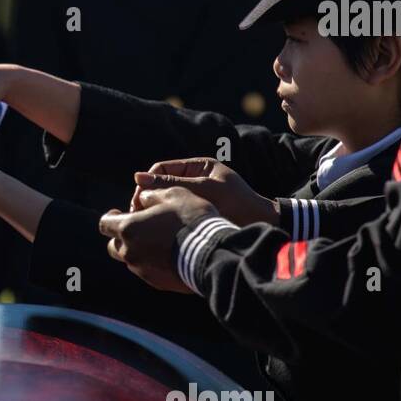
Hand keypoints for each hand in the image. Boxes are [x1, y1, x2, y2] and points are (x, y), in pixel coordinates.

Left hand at [99, 186, 218, 293]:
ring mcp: (142, 270)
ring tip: (159, 241)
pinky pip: (148, 271)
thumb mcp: (173, 194)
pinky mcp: (157, 283)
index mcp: (128, 229)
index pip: (104, 224)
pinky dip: (154, 263)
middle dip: (122, 237)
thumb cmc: (191, 220)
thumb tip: (142, 197)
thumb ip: (151, 194)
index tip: (118, 213)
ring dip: (139, 250)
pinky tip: (170, 255)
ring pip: (131, 260)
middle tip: (139, 228)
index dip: (111, 217)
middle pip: (114, 246)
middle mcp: (130, 252)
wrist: (212, 254)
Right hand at [133, 157, 278, 226]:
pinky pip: (174, 214)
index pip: (161, 169)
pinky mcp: (197, 214)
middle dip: (147, 199)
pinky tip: (160, 233)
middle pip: (160, 185)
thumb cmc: (238, 203)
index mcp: (197, 167)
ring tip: (147, 226)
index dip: (146, 184)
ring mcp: (195, 197)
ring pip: (166, 201)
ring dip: (155, 211)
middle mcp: (194, 180)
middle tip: (138, 217)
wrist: (262, 225)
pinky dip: (165, 221)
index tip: (138, 202)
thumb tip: (138, 177)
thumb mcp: (203, 190)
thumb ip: (172, 184)